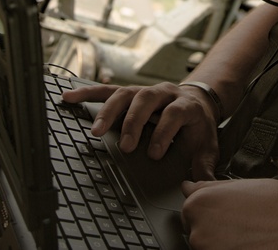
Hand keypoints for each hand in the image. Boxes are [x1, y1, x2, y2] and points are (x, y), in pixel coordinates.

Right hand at [61, 82, 218, 179]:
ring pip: (125, 93)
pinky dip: (87, 94)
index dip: (164, 132)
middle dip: (134, 121)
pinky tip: (70, 98)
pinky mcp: (130, 93)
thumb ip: (204, 166)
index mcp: (185, 105)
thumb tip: (202, 187)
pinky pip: (107, 91)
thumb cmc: (197, 127)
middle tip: (125, 145)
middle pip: (147, 99)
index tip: (154, 153)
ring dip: (108, 111)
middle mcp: (164, 93)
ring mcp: (145, 91)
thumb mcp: (207, 145)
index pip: (174, 113)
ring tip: (95, 131)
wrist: (197, 103)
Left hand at [180, 179, 277, 248]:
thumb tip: (189, 187)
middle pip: (197, 233)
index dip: (216, 213)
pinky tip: (257, 248)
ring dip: (227, 246)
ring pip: (209, 249)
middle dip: (219, 231)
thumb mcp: (249, 187)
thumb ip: (213, 189)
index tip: (235, 216)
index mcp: (202, 202)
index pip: (191, 210)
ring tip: (257, 239)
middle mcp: (198, 231)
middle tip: (251, 228)